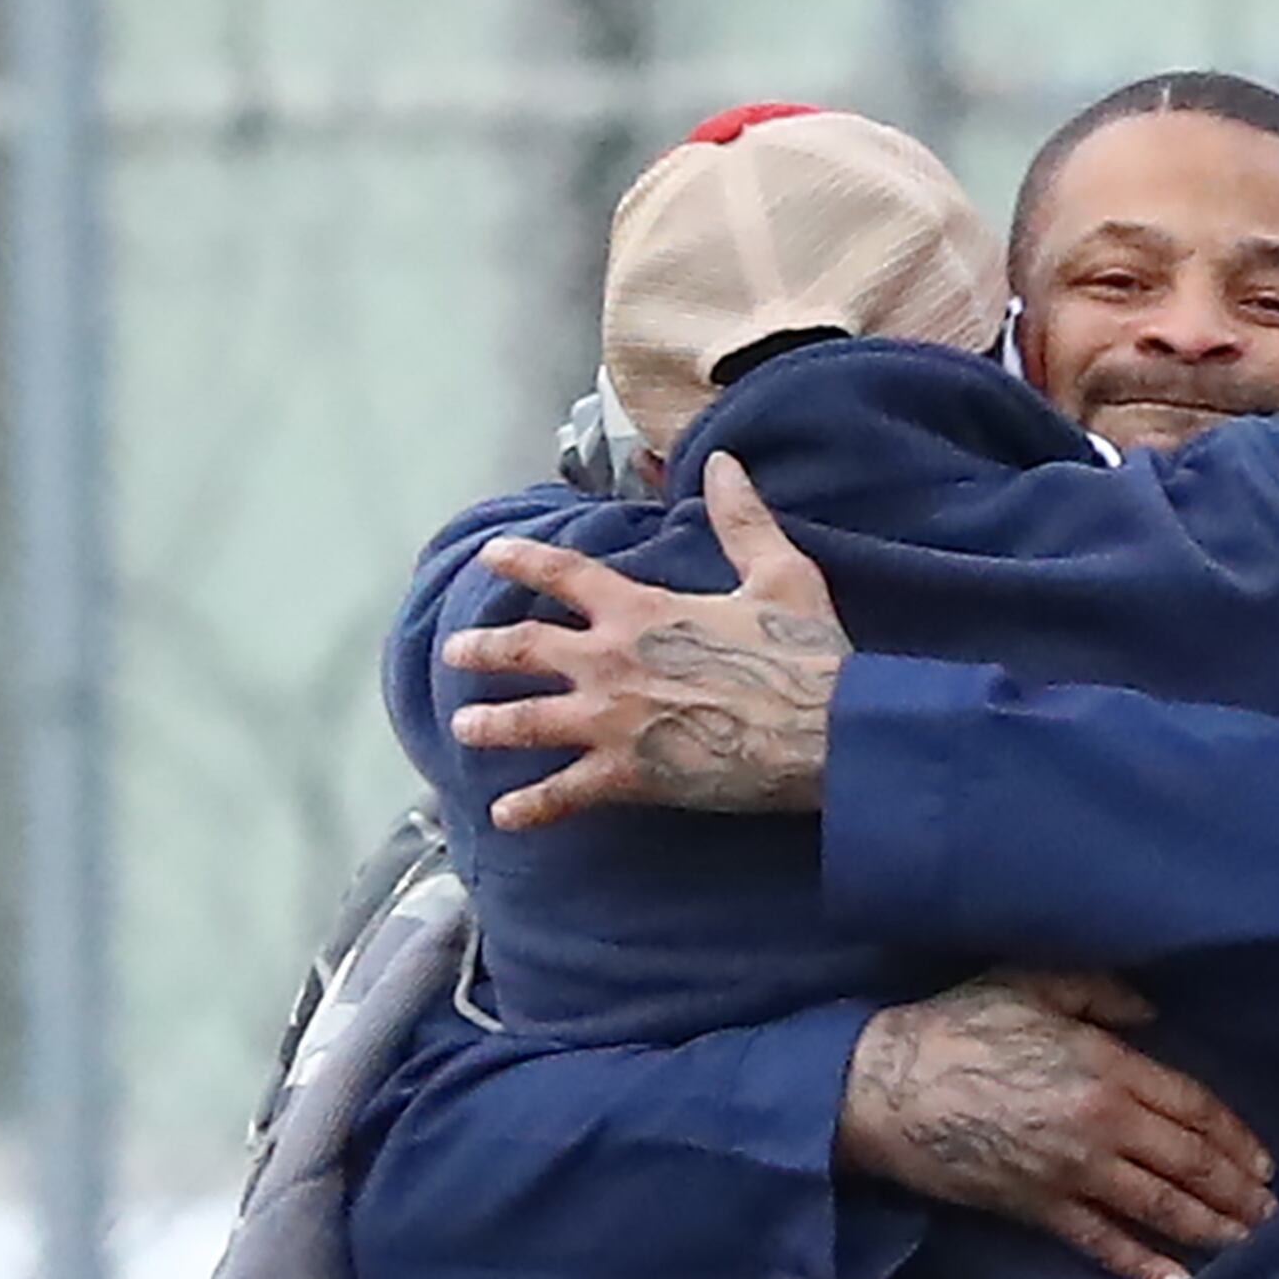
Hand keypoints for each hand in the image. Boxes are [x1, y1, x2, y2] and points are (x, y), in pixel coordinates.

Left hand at [442, 455, 845, 829]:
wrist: (823, 733)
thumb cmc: (805, 655)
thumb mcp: (779, 573)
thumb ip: (742, 519)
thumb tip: (724, 462)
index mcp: (641, 609)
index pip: (564, 574)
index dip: (523, 560)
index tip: (489, 556)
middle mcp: (610, 661)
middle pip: (525, 649)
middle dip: (484, 651)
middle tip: (455, 653)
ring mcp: (612, 721)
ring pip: (527, 721)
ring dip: (490, 725)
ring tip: (462, 728)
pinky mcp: (627, 775)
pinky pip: (563, 794)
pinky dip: (530, 806)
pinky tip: (502, 815)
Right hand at [841, 971, 1276, 1278]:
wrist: (887, 1088)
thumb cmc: (956, 1028)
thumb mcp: (1032, 983)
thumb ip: (1101, 993)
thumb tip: (1151, 1013)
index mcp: (1109, 1068)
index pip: (1194, 1109)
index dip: (1236, 1137)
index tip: (1263, 1160)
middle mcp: (1103, 1125)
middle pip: (1189, 1163)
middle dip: (1234, 1190)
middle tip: (1265, 1210)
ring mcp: (1071, 1172)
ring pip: (1158, 1206)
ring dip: (1206, 1226)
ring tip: (1240, 1241)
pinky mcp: (1037, 1208)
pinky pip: (1100, 1242)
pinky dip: (1140, 1265)